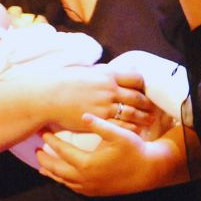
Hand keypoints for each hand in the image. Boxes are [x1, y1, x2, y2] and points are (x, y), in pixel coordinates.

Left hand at [37, 114, 182, 195]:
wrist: (149, 170)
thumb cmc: (135, 150)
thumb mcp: (119, 134)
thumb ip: (99, 125)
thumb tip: (82, 115)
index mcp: (87, 163)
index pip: (63, 151)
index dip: (52, 141)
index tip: (44, 132)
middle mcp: (84, 178)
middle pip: (57, 169)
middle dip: (45, 158)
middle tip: (36, 149)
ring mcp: (89, 187)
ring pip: (63, 181)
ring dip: (51, 172)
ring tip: (42, 164)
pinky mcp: (95, 192)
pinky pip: (72, 187)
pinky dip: (63, 181)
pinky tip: (61, 176)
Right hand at [43, 64, 157, 133]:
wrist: (48, 96)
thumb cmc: (65, 82)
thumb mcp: (88, 71)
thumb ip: (104, 72)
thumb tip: (116, 69)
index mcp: (109, 74)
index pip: (136, 78)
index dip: (143, 86)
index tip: (145, 91)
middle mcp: (110, 88)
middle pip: (138, 96)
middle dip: (148, 104)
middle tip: (153, 109)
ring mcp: (106, 105)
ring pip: (133, 112)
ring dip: (144, 117)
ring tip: (150, 121)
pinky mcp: (99, 119)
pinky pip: (122, 125)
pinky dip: (132, 128)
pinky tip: (136, 131)